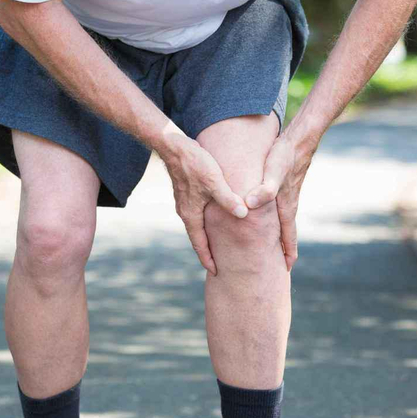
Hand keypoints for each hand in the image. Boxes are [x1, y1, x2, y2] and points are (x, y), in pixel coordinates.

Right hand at [161, 134, 248, 275]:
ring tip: (218, 245)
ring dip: (205, 237)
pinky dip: (204, 223)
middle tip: (218, 264)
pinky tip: (213, 219)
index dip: (208, 259)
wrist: (173, 146)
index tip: (215, 272)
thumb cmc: (194, 163)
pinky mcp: (185, 192)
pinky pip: (196, 214)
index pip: (199, 244)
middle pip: (197, 238)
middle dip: (207, 251)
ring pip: (196, 225)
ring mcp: (184, 202)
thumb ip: (228, 199)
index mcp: (191, 214)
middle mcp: (185, 211)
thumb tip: (243, 215)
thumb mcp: (214, 181)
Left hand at [244, 133, 316, 271]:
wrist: (299, 140)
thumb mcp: (273, 172)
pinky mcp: (284, 188)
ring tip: (278, 249)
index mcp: (286, 206)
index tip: (287, 268)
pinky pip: (279, 211)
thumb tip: (250, 204)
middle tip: (282, 266)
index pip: (288, 235)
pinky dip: (277, 222)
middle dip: (285, 250)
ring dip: (282, 237)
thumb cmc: (285, 157)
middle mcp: (289, 205)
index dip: (287, 252)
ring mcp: (287, 196)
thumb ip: (264, 189)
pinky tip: (270, 220)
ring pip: (284, 222)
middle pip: (287, 233)